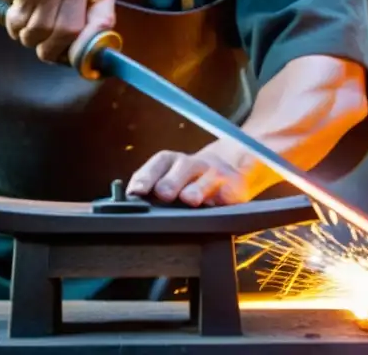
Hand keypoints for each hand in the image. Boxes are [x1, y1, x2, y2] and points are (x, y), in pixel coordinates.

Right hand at [0, 0, 115, 63]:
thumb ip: (84, 19)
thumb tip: (88, 57)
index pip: (104, 22)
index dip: (90, 47)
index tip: (77, 60)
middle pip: (69, 31)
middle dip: (52, 48)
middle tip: (43, 48)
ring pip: (42, 30)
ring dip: (30, 37)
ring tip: (27, 22)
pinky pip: (22, 22)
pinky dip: (15, 27)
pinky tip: (16, 11)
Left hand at [126, 146, 252, 207]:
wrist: (234, 168)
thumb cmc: (193, 181)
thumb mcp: (173, 181)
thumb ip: (153, 190)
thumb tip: (132, 203)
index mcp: (174, 162)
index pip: (159, 163)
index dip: (146, 175)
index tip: (136, 191)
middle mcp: (194, 164)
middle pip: (182, 167)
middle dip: (172, 180)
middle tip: (163, 194)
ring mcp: (216, 174)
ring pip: (206, 178)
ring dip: (197, 188)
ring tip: (190, 199)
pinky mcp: (235, 187)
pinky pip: (229, 191)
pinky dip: (223, 198)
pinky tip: (217, 205)